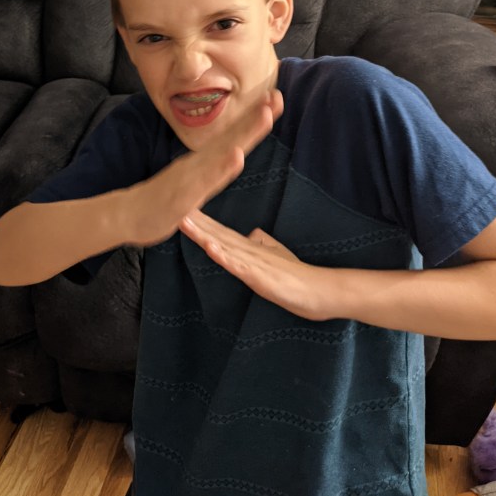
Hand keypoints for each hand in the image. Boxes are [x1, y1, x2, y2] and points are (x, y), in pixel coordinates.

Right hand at [124, 90, 282, 247]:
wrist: (126, 215)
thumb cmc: (160, 200)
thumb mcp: (191, 182)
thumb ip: (208, 170)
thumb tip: (226, 156)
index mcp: (202, 161)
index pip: (233, 137)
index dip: (253, 119)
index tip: (274, 99)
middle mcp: (199, 162)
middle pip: (233, 137)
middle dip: (256, 118)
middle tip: (278, 96)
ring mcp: (192, 176)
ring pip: (224, 152)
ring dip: (245, 133)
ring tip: (265, 115)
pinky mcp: (185, 194)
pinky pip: (207, 180)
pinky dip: (223, 167)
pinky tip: (237, 155)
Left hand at [179, 208, 326, 320]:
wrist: (323, 290)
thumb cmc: (299, 276)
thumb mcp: (276, 256)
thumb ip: (263, 244)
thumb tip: (252, 233)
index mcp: (250, 249)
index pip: (220, 231)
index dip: (200, 220)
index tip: (181, 208)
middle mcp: (249, 252)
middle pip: (217, 234)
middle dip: (194, 222)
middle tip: (172, 206)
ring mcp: (255, 264)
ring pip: (224, 246)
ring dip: (203, 234)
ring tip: (184, 221)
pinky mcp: (262, 278)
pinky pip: (240, 267)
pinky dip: (224, 257)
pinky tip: (211, 248)